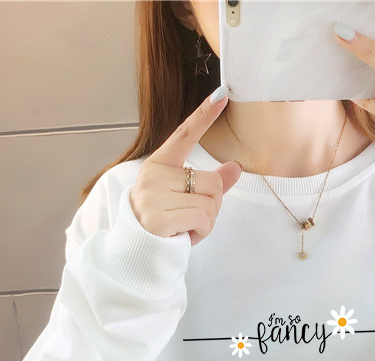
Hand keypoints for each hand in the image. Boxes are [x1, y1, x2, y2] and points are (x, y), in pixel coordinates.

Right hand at [131, 90, 242, 245]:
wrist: (139, 252)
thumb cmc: (165, 223)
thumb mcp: (187, 199)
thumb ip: (210, 183)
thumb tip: (235, 168)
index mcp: (159, 165)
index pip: (184, 135)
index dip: (204, 115)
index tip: (222, 94)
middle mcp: (153, 176)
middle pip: (212, 182)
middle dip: (211, 205)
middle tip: (189, 217)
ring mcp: (153, 196)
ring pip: (210, 203)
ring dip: (206, 222)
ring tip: (183, 227)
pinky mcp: (158, 218)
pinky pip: (202, 219)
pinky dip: (200, 232)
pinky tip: (182, 235)